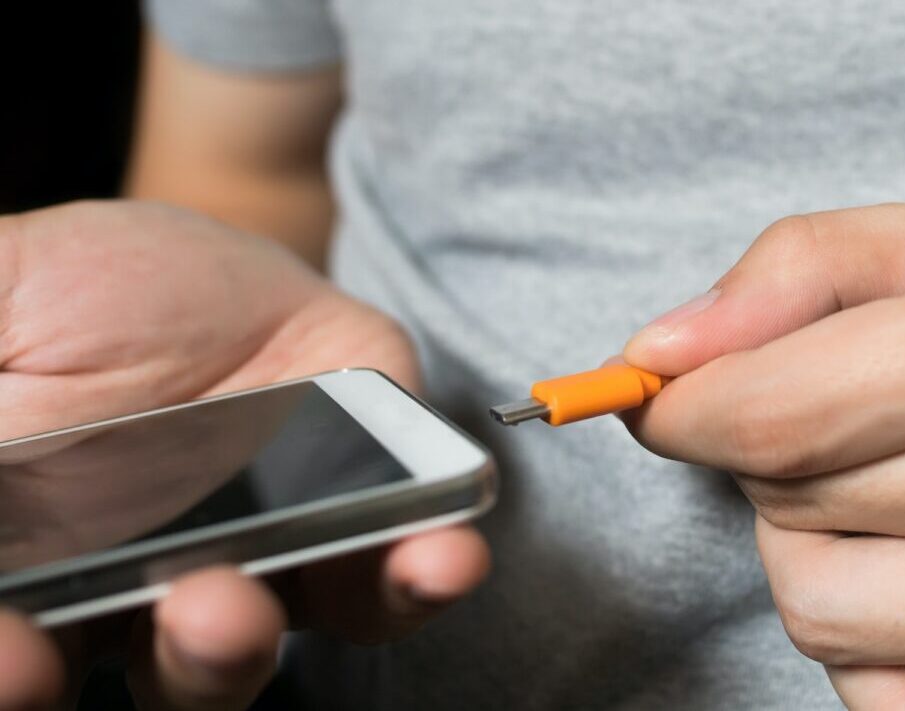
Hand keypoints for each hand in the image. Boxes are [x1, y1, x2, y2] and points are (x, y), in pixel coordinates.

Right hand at [0, 201, 489, 709]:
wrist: (214, 269)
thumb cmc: (86, 292)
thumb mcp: (3, 298)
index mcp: (41, 561)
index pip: (24, 645)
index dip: (15, 665)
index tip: (17, 654)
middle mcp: (135, 595)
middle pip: (136, 673)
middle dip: (149, 659)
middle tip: (148, 621)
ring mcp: (251, 573)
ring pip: (240, 658)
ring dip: (234, 649)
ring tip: (235, 607)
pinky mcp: (356, 534)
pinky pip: (379, 586)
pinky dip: (407, 583)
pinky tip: (431, 559)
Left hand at [622, 182, 904, 708]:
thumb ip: (813, 267)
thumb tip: (661, 349)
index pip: (779, 411)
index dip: (685, 406)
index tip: (666, 394)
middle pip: (791, 505)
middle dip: (760, 453)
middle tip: (819, 410)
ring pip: (823, 613)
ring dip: (802, 544)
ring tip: (875, 488)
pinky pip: (894, 702)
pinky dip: (868, 639)